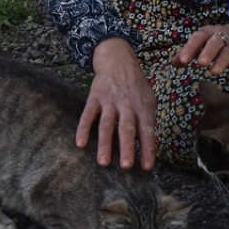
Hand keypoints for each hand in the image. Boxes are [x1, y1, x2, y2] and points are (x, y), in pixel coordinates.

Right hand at [78, 37, 157, 170]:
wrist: (118, 60)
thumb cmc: (136, 87)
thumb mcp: (148, 100)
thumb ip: (147, 121)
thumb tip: (148, 148)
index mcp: (143, 107)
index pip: (147, 130)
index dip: (148, 148)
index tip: (147, 168)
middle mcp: (127, 104)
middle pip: (127, 128)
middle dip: (127, 148)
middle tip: (126, 167)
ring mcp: (110, 100)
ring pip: (106, 125)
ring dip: (105, 144)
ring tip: (103, 163)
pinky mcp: (94, 97)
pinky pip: (88, 115)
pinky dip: (83, 129)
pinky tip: (80, 144)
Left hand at [171, 18, 228, 81]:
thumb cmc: (220, 40)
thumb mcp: (205, 41)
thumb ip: (190, 51)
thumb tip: (174, 63)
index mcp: (209, 32)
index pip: (198, 38)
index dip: (190, 48)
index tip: (183, 61)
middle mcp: (222, 36)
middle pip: (215, 42)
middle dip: (208, 52)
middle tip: (200, 63)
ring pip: (228, 52)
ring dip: (221, 61)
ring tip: (214, 72)